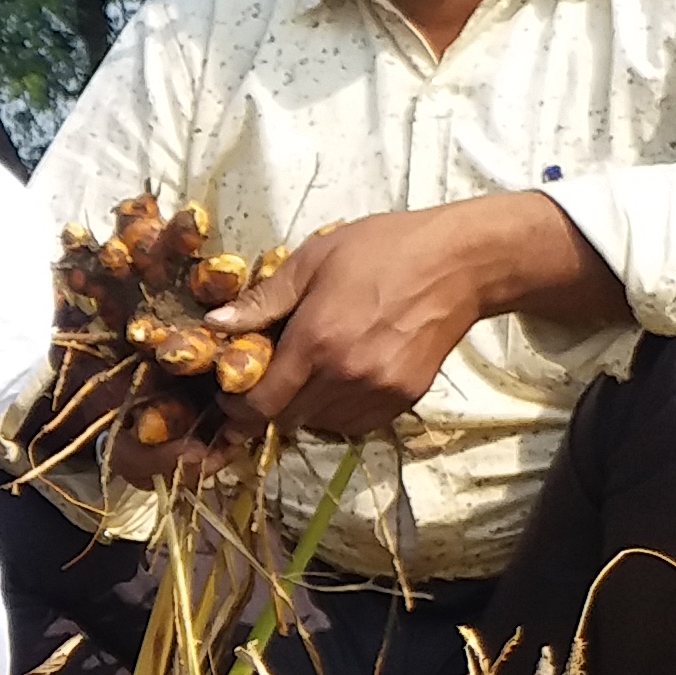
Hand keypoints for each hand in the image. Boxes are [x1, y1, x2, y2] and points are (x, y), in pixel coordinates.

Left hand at [216, 193, 627, 445]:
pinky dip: (340, 411)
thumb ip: (264, 300)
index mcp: (316, 341)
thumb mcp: (314, 261)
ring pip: (321, 425)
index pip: (260, 405)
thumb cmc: (383, 250)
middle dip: (270, 405)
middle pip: (288, 419)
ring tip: (312, 372)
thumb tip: (215, 324)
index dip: (238, 407)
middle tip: (271, 376)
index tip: (233, 393)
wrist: (459, 264)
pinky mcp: (404, 399)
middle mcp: (345, 376)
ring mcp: (378, 392)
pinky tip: (343, 377)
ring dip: (306, 408)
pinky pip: (356, 424)